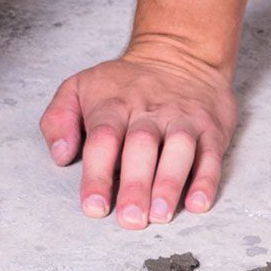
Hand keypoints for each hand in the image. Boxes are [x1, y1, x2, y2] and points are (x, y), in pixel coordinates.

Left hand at [39, 39, 238, 228]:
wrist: (179, 52)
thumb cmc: (123, 84)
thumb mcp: (79, 87)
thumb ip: (58, 119)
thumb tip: (60, 155)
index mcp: (113, 106)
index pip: (103, 140)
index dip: (97, 175)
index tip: (94, 206)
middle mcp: (149, 113)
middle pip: (142, 147)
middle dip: (135, 185)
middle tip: (130, 219)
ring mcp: (183, 119)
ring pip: (179, 149)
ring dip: (170, 183)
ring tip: (160, 214)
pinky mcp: (211, 128)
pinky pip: (211, 154)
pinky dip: (207, 180)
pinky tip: (198, 203)